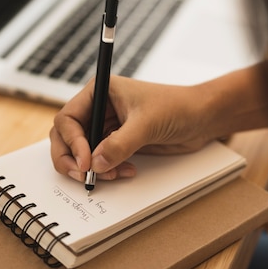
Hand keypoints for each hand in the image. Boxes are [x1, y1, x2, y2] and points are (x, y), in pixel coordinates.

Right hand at [50, 75, 214, 181]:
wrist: (201, 118)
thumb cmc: (177, 106)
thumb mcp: (146, 123)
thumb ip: (119, 144)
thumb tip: (95, 164)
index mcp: (99, 92)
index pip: (68, 118)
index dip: (71, 142)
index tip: (85, 162)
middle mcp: (98, 108)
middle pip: (66, 137)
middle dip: (72, 159)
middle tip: (84, 176)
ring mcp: (106, 126)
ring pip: (81, 153)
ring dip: (91, 168)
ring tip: (110, 174)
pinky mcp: (116, 143)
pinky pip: (99, 161)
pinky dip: (106, 170)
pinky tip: (125, 171)